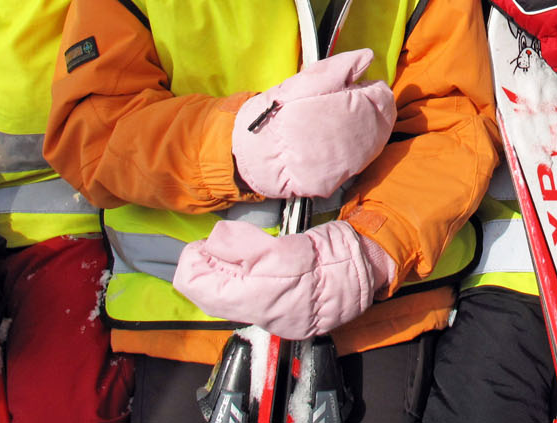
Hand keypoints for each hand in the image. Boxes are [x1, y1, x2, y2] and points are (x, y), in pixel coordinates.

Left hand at [173, 219, 394, 338]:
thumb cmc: (330, 257)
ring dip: (221, 275)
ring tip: (232, 254)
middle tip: (213, 246)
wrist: (362, 276)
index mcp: (258, 297)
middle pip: (209, 295)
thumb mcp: (288, 243)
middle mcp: (258, 314)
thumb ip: (247, 244)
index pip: (199, 287)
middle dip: (206, 268)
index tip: (201, 244)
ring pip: (225, 299)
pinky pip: (244, 303)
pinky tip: (250, 268)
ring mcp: (268, 317)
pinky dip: (238, 284)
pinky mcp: (277, 316)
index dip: (193, 262)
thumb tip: (214, 239)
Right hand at [232, 48, 395, 199]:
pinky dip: (353, 148)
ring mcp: (353, 161)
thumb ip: (341, 67)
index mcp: (351, 110)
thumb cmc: (278, 113)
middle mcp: (358, 138)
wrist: (257, 154)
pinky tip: (333, 143)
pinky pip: (360, 159)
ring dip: (363, 128)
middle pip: (382, 118)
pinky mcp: (344, 178)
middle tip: (340, 106)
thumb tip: (368, 56)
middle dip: (367, 108)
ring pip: (374, 139)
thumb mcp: (305, 81)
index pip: (382, 95)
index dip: (368, 89)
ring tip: (335, 124)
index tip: (351, 88)